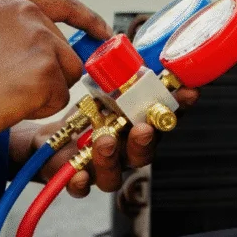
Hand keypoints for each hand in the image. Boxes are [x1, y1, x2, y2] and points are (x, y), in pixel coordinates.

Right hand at [0, 0, 111, 147]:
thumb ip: (22, 31)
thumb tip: (63, 48)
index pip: (63, 3)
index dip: (87, 20)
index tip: (103, 32)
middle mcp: (28, 12)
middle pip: (67, 53)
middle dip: (48, 75)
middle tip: (8, 84)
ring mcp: (39, 39)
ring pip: (66, 77)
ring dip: (43, 92)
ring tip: (6, 91)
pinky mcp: (44, 70)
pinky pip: (59, 98)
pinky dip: (39, 108)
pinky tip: (9, 102)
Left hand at [10, 84, 199, 197]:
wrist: (48, 139)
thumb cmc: (84, 115)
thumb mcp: (103, 90)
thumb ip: (121, 76)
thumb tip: (137, 48)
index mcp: (136, 128)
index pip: (163, 119)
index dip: (179, 107)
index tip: (188, 92)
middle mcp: (124, 151)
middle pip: (144, 153)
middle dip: (145, 140)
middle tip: (142, 127)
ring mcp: (102, 168)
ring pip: (114, 173)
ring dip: (112, 158)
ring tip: (105, 141)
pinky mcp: (76, 178)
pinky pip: (82, 188)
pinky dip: (81, 182)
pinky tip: (79, 173)